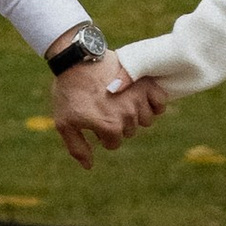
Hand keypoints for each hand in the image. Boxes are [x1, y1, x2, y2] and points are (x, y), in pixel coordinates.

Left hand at [50, 60, 164, 167]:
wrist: (77, 59)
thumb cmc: (69, 92)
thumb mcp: (65, 123)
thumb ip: (77, 148)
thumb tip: (90, 166)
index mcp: (109, 126)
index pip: (114, 143)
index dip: (102, 134)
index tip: (94, 122)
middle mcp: (127, 114)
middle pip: (130, 131)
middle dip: (118, 123)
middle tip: (105, 108)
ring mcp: (137, 97)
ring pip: (146, 119)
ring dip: (135, 114)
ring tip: (121, 102)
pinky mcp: (144, 82)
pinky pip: (160, 101)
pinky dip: (153, 102)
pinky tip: (141, 99)